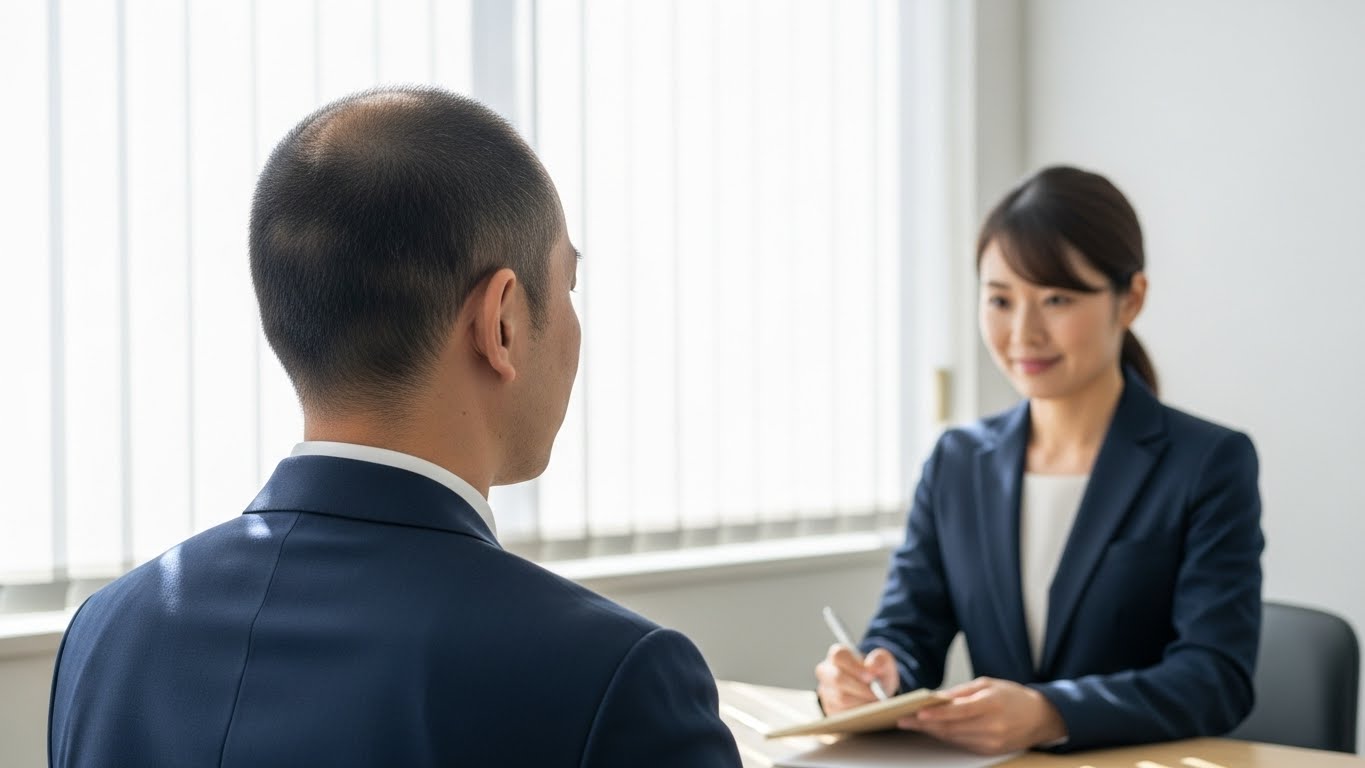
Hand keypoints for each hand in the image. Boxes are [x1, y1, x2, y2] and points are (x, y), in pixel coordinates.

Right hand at [815, 644, 900, 712]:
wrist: (875, 690)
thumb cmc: (876, 673)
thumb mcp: (882, 661)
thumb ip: (879, 660)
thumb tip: (873, 667)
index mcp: (837, 655)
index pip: (838, 656)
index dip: (855, 667)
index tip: (871, 677)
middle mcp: (826, 671)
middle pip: (837, 679)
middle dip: (860, 689)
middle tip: (877, 695)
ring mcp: (825, 691)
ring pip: (840, 699)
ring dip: (861, 703)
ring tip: (874, 703)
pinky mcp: (828, 708)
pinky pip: (841, 714)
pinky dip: (857, 715)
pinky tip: (867, 711)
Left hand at [896, 677, 1066, 754]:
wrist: (1041, 718)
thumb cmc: (1012, 696)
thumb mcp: (988, 684)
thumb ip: (961, 692)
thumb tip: (936, 698)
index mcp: (991, 704)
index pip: (958, 711)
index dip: (936, 713)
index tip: (916, 712)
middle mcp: (992, 726)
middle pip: (952, 728)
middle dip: (925, 725)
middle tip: (903, 720)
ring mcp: (991, 742)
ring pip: (954, 738)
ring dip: (931, 732)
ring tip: (911, 724)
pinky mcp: (990, 751)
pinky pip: (962, 744)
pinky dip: (946, 737)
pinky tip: (932, 730)